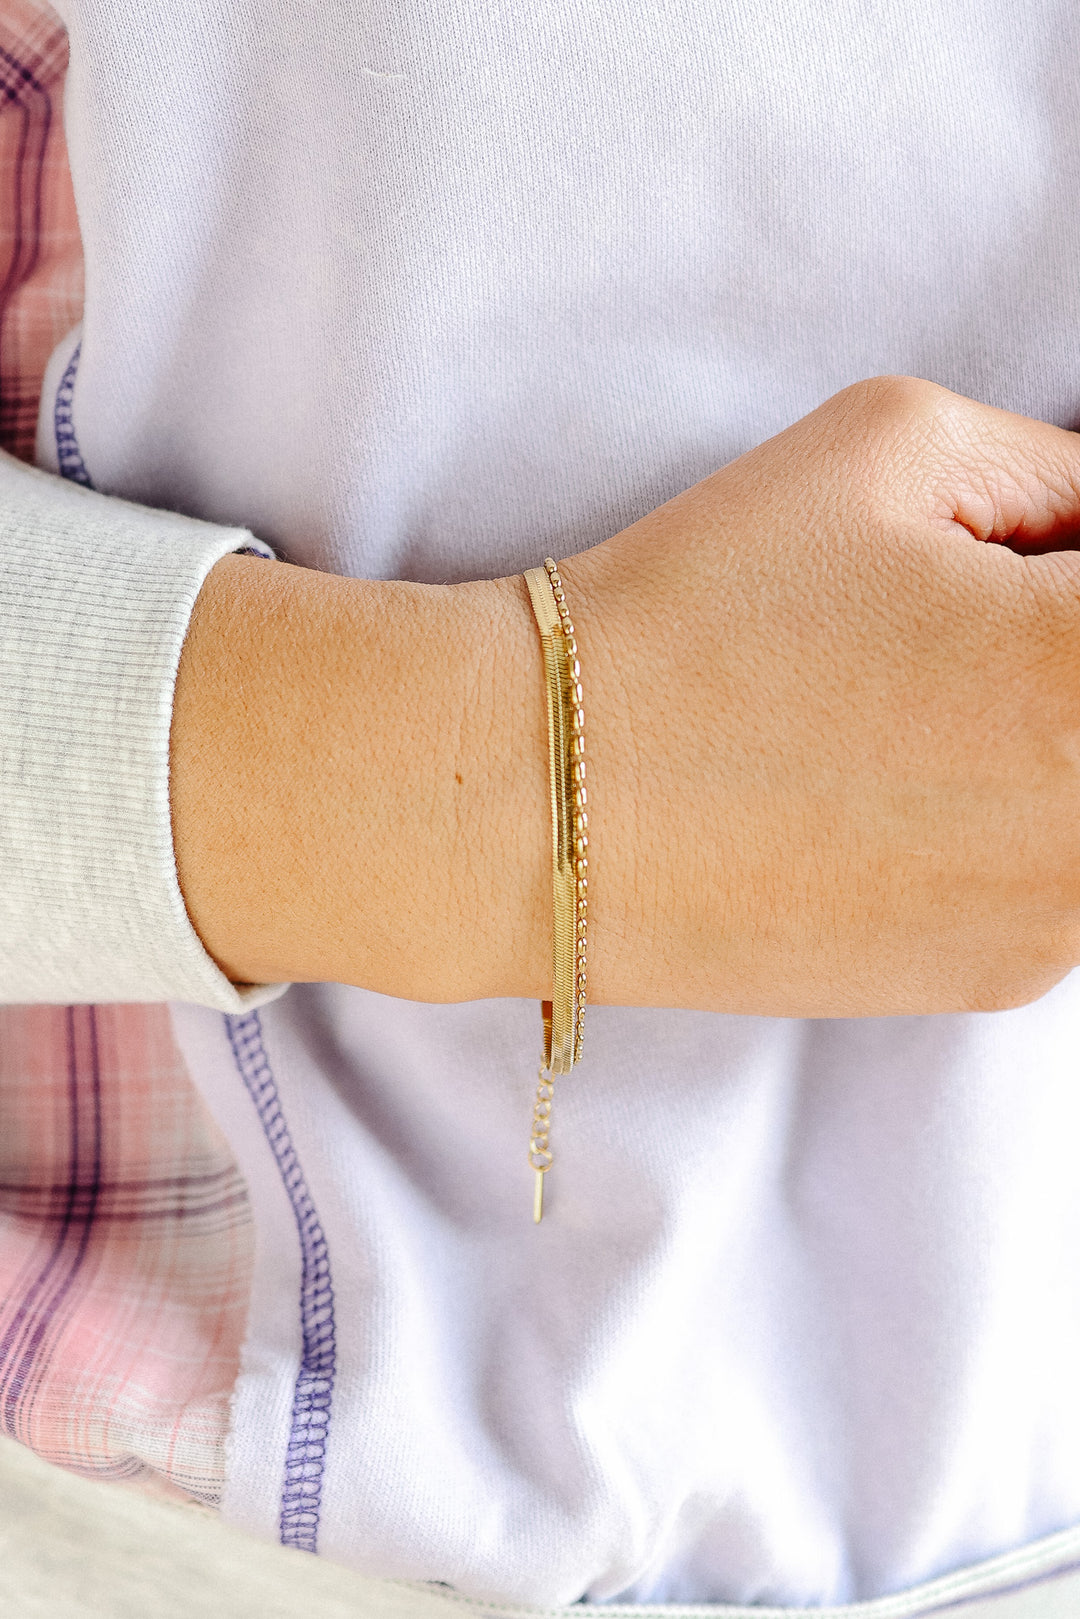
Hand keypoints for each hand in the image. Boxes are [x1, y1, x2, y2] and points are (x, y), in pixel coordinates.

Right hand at [566, 376, 1079, 1015]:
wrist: (541, 802)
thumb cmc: (699, 610)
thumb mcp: (895, 448)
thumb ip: (1065, 471)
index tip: (1039, 561)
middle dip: (1060, 646)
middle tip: (972, 619)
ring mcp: (1059, 926)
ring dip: (1051, 737)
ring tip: (916, 704)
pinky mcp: (995, 984)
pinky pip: (1055, 876)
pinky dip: (1011, 823)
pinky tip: (889, 789)